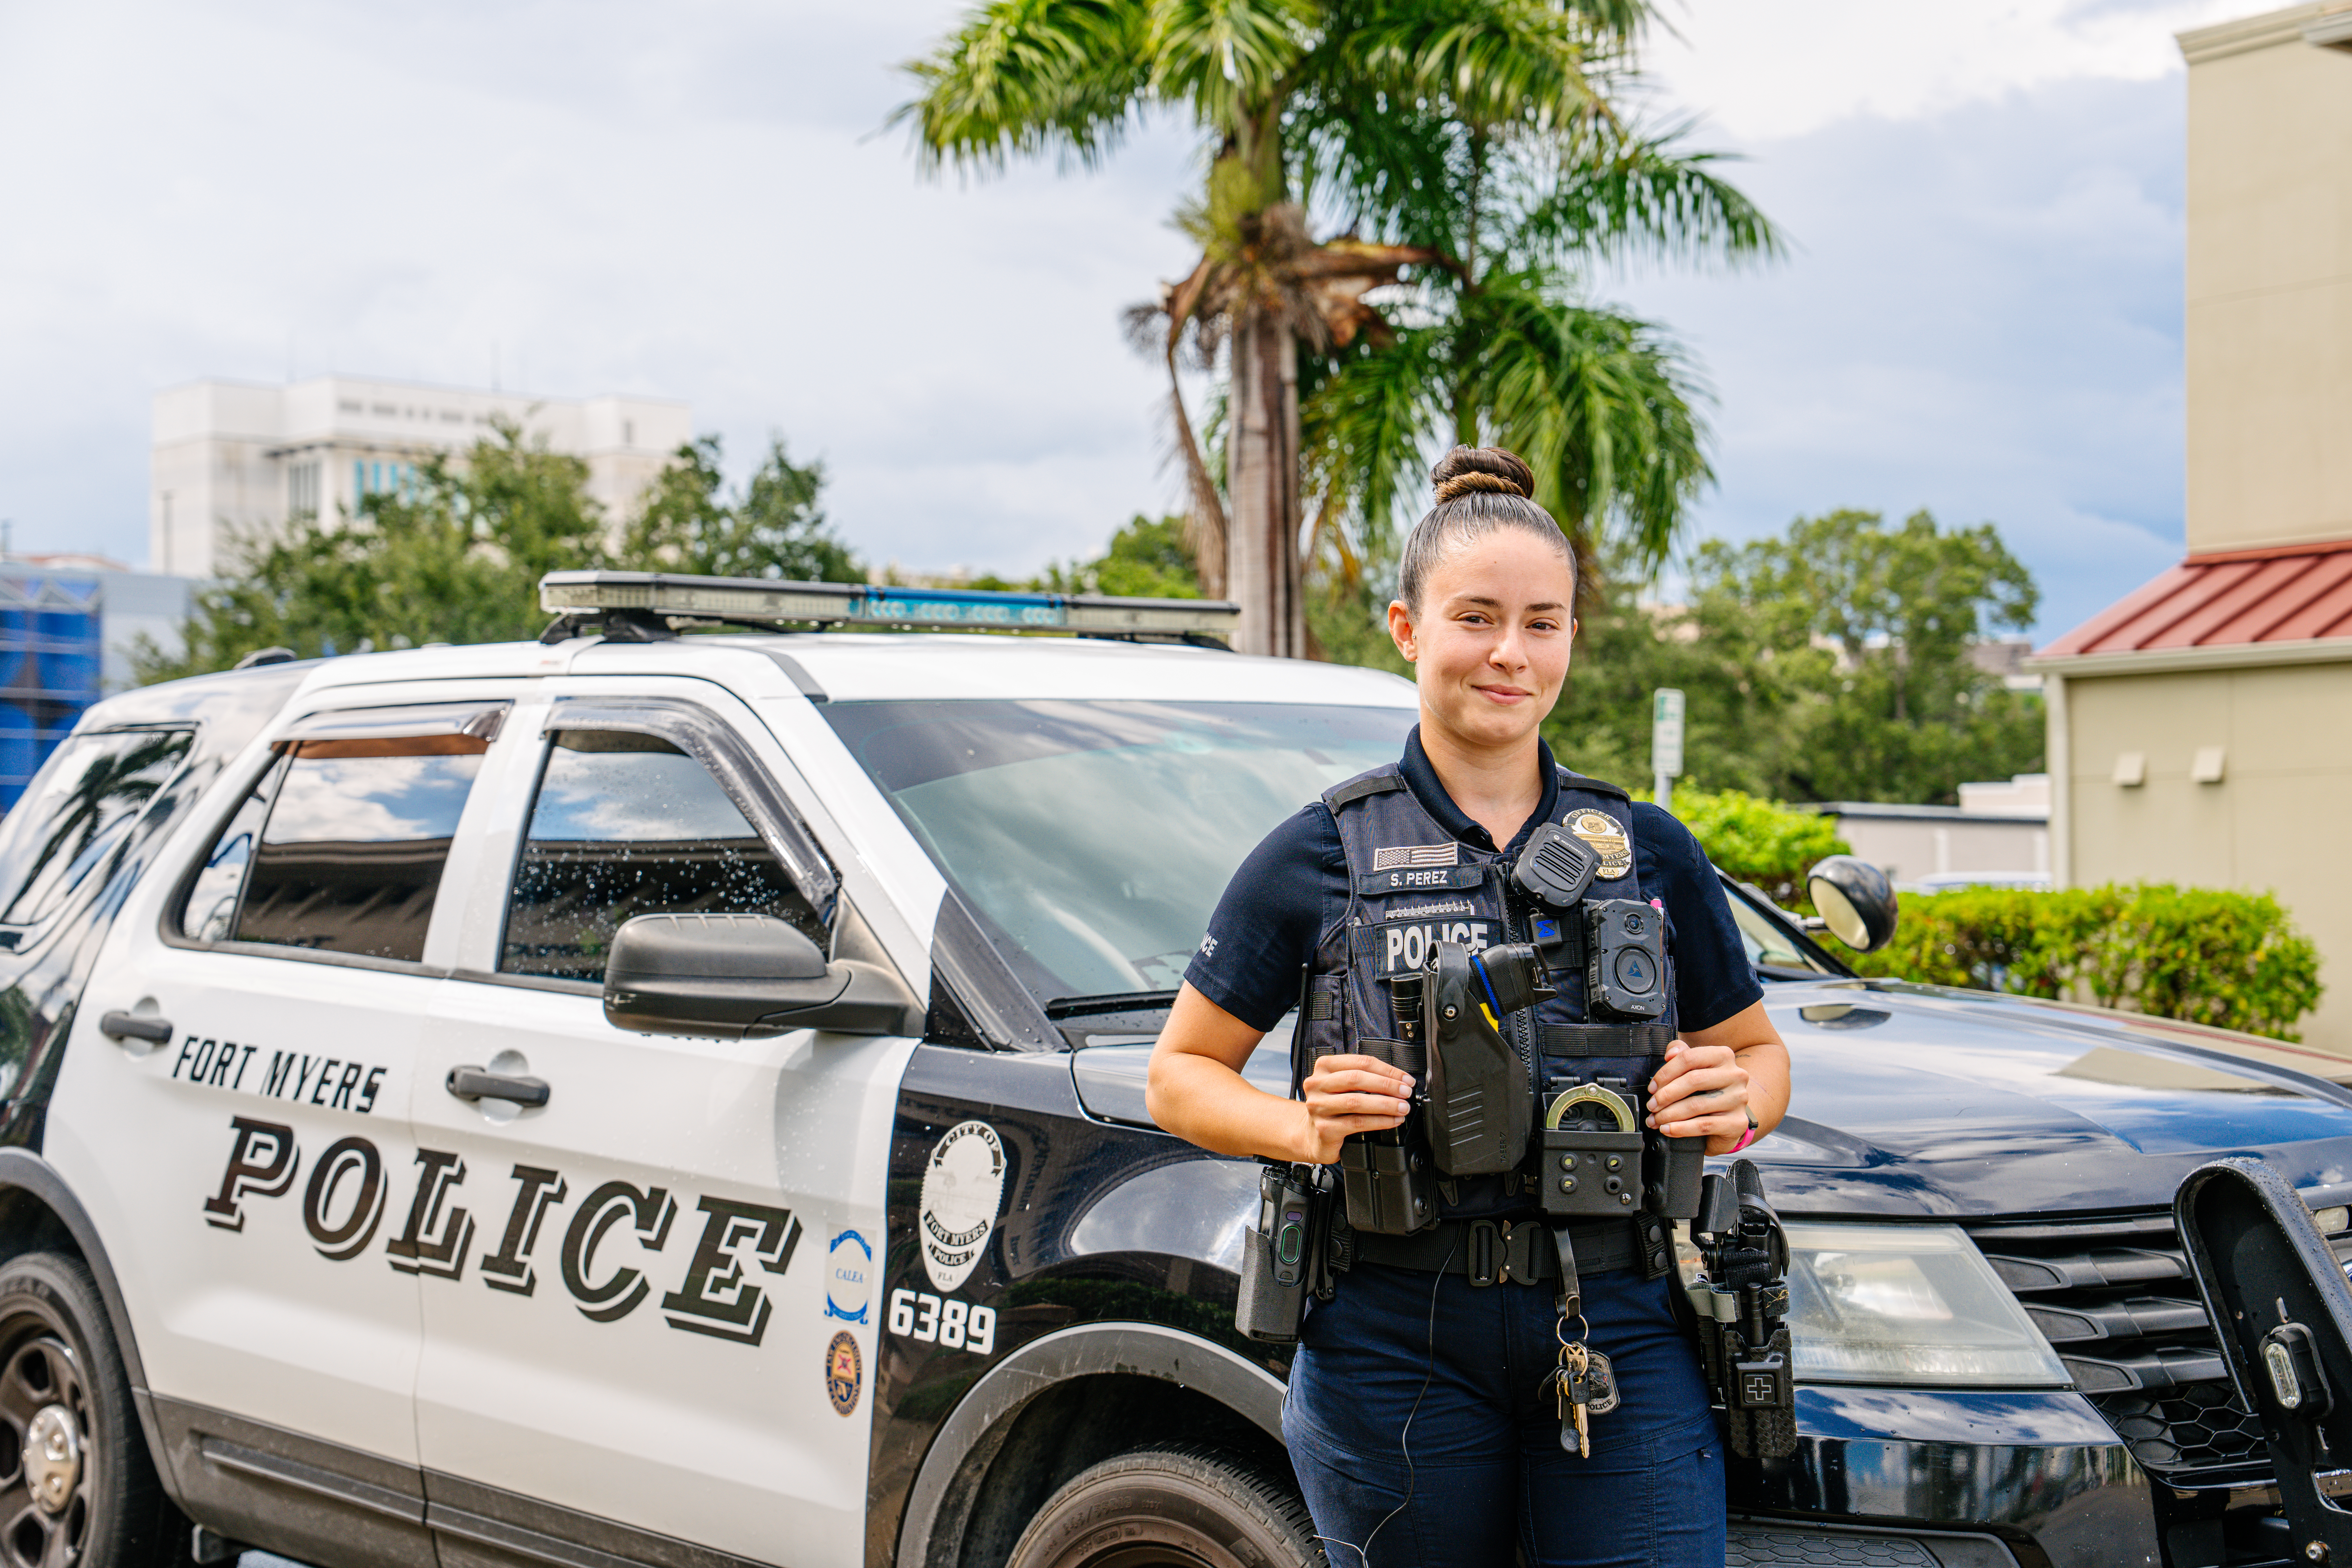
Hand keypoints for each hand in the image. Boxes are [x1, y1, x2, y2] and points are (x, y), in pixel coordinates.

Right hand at [1295, 1054, 1413, 1164]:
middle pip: (1356, 1079)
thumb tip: (1399, 1081)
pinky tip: (1393, 1120)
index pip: (1360, 1062)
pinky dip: (1379, 1121)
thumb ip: (1364, 1078)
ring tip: (1403, 1107)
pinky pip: (1357, 1122)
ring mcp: (1318, 1107)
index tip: (1405, 1079)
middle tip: (1406, 1092)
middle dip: (1387, 1085)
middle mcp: (1317, 1085)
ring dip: (1385, 1104)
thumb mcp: (1343, 1086)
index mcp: (1324, 1067)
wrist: (1312, 1135)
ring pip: (1356, 1101)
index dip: (1387, 1070)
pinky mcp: (1324, 1128)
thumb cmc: (1333, 1107)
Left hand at [1646, 1040, 1750, 1155]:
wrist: (1729, 1116)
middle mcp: (1736, 1075)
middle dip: (1666, 1095)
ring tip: (1655, 1120)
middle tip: (1651, 1106)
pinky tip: (1668, 1130)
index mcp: (1723, 1056)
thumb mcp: (1695, 1067)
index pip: (1689, 1058)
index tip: (1652, 1087)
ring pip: (1696, 1105)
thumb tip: (1671, 1054)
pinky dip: (1681, 1129)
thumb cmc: (1707, 1089)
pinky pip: (1704, 1125)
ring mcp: (1738, 1099)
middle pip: (1693, 1080)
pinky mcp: (1737, 1122)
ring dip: (1669, 1114)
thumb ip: (1682, 1053)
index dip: (1665, 1073)